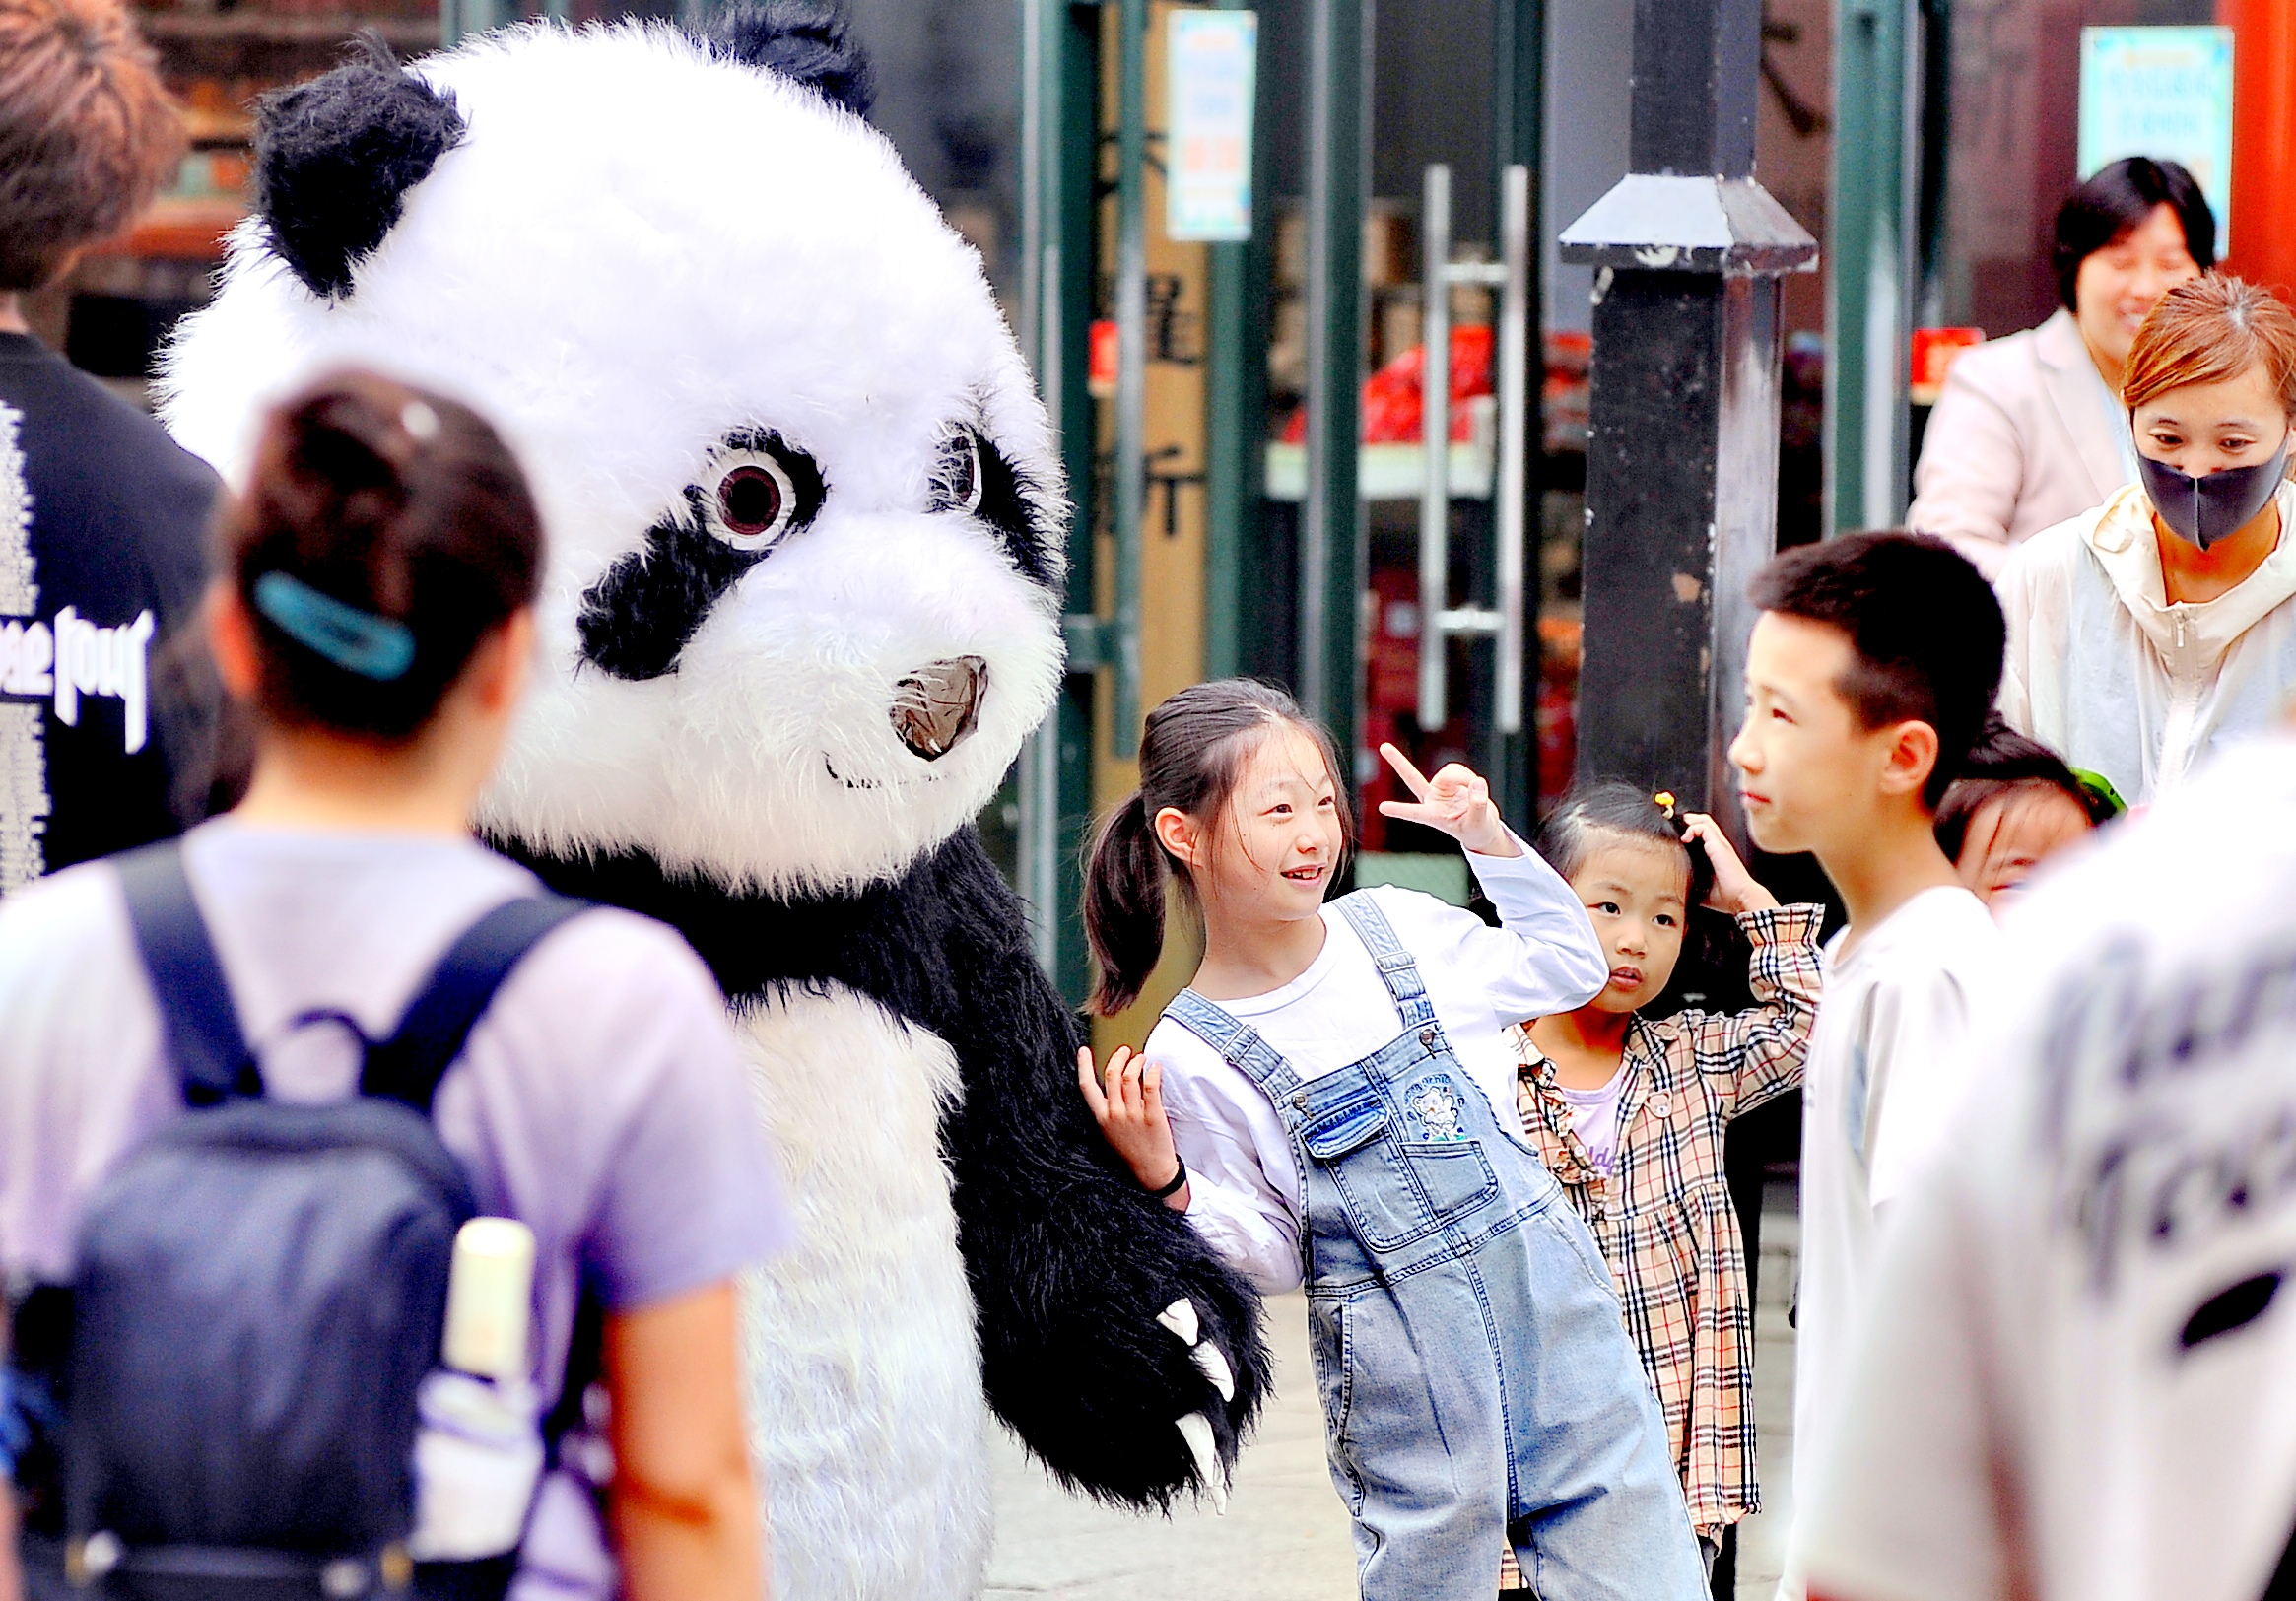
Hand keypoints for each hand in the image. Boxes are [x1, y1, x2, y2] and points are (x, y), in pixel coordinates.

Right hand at [1077, 1046, 1186, 1205]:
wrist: (1150, 1170)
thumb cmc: (1130, 1149)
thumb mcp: (1109, 1131)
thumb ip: (1107, 1109)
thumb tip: (1109, 1085)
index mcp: (1101, 1117)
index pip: (1087, 1086)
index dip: (1084, 1065)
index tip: (1083, 1051)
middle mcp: (1115, 1114)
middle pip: (1112, 1074)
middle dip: (1118, 1057)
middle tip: (1125, 1051)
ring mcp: (1134, 1114)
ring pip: (1131, 1076)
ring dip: (1136, 1062)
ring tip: (1142, 1059)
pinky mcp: (1153, 1115)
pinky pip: (1151, 1086)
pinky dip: (1153, 1071)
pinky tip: (1156, 1067)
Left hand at [1376, 743, 1517, 856]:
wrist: (1482, 827)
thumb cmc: (1477, 831)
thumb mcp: (1479, 823)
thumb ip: (1479, 804)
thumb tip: (1477, 782)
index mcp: (1433, 816)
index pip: (1414, 813)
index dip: (1400, 810)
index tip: (1382, 808)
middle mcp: (1432, 800)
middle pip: (1412, 778)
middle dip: (1398, 762)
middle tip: (1383, 747)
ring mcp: (1438, 788)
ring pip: (1448, 772)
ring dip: (1464, 778)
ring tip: (1475, 791)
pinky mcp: (1448, 780)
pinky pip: (1456, 768)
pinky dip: (1467, 775)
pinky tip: (1472, 786)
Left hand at [1682, 812, 1776, 913]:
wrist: (1741, 898)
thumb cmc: (1727, 897)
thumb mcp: (1703, 887)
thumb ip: (1692, 883)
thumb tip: (1677, 888)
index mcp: (1717, 854)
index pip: (1705, 833)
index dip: (1691, 830)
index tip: (1679, 837)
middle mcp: (1719, 846)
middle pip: (1704, 822)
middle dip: (1689, 821)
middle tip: (1676, 826)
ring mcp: (1720, 844)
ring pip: (1705, 821)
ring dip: (1690, 822)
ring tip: (1680, 831)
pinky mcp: (1719, 846)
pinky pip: (1703, 828)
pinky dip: (1692, 829)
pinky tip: (1685, 839)